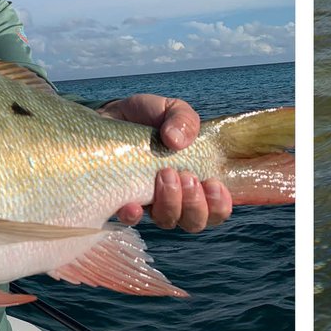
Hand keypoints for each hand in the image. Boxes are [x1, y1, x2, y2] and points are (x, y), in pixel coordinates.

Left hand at [99, 94, 235, 231]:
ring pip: (167, 221)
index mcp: (196, 177)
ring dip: (171, 203)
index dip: (219, 205)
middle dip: (195, 204)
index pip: (217, 208)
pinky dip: (134, 214)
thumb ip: (184, 119)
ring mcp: (149, 202)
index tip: (213, 184)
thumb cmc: (148, 117)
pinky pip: (130, 220)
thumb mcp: (171, 109)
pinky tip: (132, 203)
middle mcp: (175, 196)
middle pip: (194, 222)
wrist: (110, 116)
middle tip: (186, 176)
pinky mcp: (121, 202)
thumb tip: (177, 141)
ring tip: (164, 174)